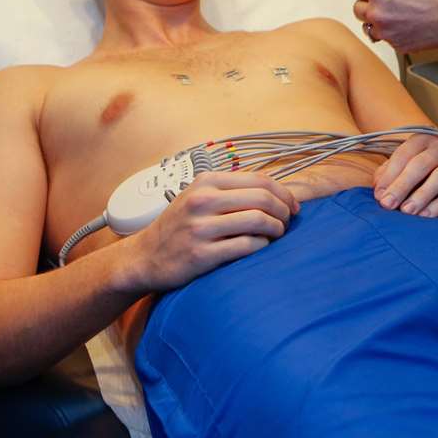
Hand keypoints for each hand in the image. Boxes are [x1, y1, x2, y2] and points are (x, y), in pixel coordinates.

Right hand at [124, 172, 299, 292]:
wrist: (144, 257)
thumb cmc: (179, 225)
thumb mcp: (198, 196)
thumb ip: (231, 189)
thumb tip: (275, 190)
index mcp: (206, 181)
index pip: (259, 180)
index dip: (284, 192)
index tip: (293, 205)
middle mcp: (203, 201)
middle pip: (262, 198)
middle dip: (283, 211)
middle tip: (287, 222)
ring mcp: (201, 227)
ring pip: (258, 221)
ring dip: (276, 229)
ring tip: (277, 234)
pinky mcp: (202, 254)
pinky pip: (246, 246)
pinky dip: (261, 246)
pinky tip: (262, 247)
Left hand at [353, 0, 437, 52]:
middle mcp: (378, 13)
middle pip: (358, 8)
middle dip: (368, 3)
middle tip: (382, 0)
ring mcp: (387, 32)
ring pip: (369, 26)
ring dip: (376, 20)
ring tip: (392, 15)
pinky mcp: (398, 45)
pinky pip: (386, 38)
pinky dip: (391, 32)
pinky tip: (405, 25)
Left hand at [373, 131, 437, 217]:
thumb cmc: (423, 178)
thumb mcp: (403, 172)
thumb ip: (388, 176)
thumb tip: (379, 190)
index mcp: (424, 140)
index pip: (405, 153)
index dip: (390, 174)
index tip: (379, 195)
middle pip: (422, 163)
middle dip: (402, 185)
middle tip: (388, 204)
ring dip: (422, 194)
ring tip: (407, 211)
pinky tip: (426, 215)